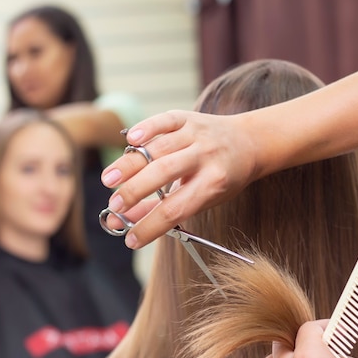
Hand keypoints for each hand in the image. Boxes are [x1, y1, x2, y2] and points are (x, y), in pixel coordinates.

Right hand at [100, 110, 260, 248]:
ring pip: (158, 148)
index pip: (176, 209)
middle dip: (135, 191)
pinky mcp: (187, 117)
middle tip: (114, 206)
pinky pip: (164, 121)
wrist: (249, 142)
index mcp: (213, 183)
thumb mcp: (203, 198)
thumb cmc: (222, 178)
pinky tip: (129, 141)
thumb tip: (125, 223)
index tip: (130, 240)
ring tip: (109, 180)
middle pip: (164, 173)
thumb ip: (164, 209)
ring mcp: (196, 134)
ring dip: (130, 164)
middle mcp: (206, 156)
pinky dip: (145, 128)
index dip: (150, 226)